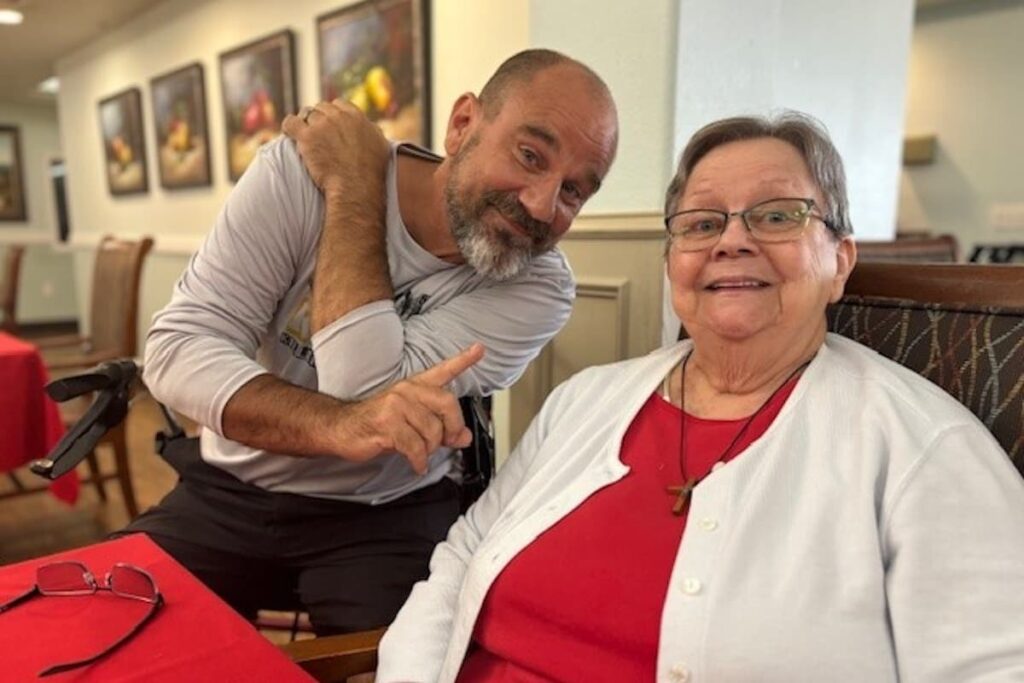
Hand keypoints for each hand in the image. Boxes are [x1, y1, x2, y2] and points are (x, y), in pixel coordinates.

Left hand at [282, 100, 389, 195]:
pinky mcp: (307, 137)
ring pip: (306, 115)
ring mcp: (321, 125)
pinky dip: (288, 127)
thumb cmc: (370, 172)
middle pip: (321, 108)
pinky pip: (290, 123)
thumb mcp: (381, 146)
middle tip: (317, 134)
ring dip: (305, 124)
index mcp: (356, 116)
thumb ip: (373, 131)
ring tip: (304, 138)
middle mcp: (338, 117)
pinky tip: (289, 134)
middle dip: (318, 119)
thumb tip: (372, 127)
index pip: (338, 105)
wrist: (356, 187)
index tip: (330, 125)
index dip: (332, 115)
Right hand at [339, 344, 484, 474]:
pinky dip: (419, 461)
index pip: (443, 370)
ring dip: (431, 448)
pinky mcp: (386, 423)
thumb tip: (463, 437)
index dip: (463, 360)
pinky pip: (415, 446)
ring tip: (421, 453)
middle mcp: (407, 391)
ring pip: (432, 429)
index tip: (479, 349)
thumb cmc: (377, 424)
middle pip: (447, 402)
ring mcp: (396, 405)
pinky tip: (417, 464)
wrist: (342, 428)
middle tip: (449, 441)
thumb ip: (441, 428)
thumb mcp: (413, 424)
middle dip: (453, 427)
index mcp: (415, 387)